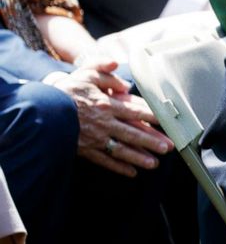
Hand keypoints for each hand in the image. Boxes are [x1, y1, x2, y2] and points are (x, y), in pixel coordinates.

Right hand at [52, 60, 172, 176]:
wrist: (40, 111)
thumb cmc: (66, 91)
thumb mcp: (86, 74)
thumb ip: (106, 71)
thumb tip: (124, 80)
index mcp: (106, 105)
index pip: (135, 111)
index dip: (153, 116)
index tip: (167, 121)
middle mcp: (104, 123)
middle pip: (133, 133)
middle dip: (152, 141)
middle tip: (168, 147)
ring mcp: (95, 139)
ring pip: (122, 150)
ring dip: (139, 157)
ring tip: (155, 164)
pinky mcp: (85, 150)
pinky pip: (105, 160)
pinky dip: (119, 167)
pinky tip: (132, 172)